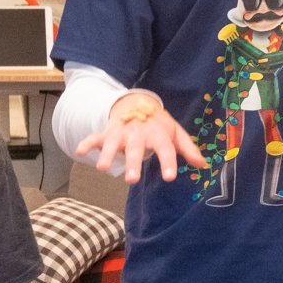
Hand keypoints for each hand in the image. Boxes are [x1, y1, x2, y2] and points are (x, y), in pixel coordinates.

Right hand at [76, 93, 208, 183]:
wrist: (137, 102)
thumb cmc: (158, 124)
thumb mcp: (175, 133)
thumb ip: (188, 149)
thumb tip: (203, 165)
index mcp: (158, 134)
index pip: (166, 149)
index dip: (168, 162)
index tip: (169, 177)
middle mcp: (139, 132)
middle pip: (136, 148)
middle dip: (133, 163)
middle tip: (131, 180)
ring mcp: (122, 132)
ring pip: (114, 143)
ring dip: (107, 154)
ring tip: (102, 167)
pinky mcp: (108, 132)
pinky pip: (96, 137)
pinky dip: (87, 142)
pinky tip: (79, 151)